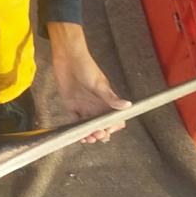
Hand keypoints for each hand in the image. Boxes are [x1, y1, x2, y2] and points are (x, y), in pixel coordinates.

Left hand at [47, 22, 131, 143]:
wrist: (68, 58)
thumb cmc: (86, 67)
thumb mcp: (99, 84)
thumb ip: (111, 98)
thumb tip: (128, 105)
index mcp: (106, 101)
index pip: (114, 118)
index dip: (113, 126)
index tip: (109, 130)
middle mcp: (96, 106)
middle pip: (101, 125)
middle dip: (100, 133)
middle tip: (98, 135)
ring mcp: (83, 107)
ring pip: (88, 126)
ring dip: (88, 134)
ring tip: (87, 138)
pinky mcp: (71, 106)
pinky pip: (74, 122)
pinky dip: (76, 130)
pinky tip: (77, 134)